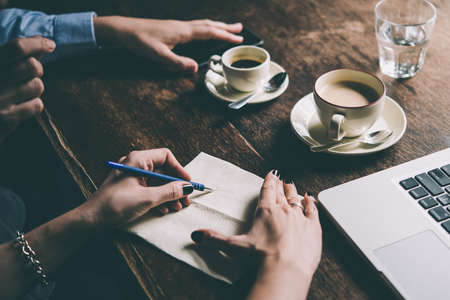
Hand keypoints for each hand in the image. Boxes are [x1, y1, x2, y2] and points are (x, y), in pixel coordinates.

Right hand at [0, 36, 54, 141]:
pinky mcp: (7, 120)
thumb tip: (40, 41)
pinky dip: (32, 104)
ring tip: (19, 91)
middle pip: (32, 66)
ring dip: (33, 87)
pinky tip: (19, 105)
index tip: (50, 45)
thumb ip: (13, 54)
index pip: (17, 49)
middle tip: (29, 73)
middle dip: (36, 68)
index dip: (37, 44)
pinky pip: (36, 105)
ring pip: (37, 86)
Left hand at [81, 148, 193, 227]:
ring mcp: (132, 177)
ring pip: (157, 182)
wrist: (91, 220)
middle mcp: (135, 165)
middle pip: (163, 170)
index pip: (165, 156)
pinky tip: (164, 210)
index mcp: (138, 160)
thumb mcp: (147, 198)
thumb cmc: (115, 205)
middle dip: (175, 185)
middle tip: (186, 198)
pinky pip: (149, 189)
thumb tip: (187, 187)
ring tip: (177, 207)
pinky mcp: (129, 188)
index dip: (179, 169)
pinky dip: (158, 198)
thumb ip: (170, 191)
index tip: (188, 183)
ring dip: (169, 194)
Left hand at [94, 17, 242, 72]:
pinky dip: (206, 27)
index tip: (239, 38)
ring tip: (226, 27)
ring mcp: (178, 25)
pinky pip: (195, 26)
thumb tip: (195, 68)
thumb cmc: (140, 41)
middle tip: (240, 28)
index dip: (226, 36)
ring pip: (203, 24)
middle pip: (209, 24)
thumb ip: (177, 62)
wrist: (125, 30)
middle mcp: (183, 26)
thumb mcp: (158, 55)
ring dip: (217, 25)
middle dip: (226, 27)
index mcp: (183, 32)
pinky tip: (203, 31)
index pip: (210, 32)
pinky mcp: (173, 27)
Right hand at [192, 171, 321, 278]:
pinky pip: (312, 210)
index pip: (267, 190)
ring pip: (296, 198)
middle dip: (281, 185)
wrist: (285, 268)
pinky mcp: (313, 227)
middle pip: (282, 192)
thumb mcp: (235, 247)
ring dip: (294, 191)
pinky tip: (310, 199)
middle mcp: (283, 210)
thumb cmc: (260, 257)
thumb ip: (214, 239)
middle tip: (282, 179)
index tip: (271, 174)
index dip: (269, 180)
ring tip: (293, 185)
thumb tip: (195, 236)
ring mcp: (299, 217)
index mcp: (265, 211)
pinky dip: (311, 203)